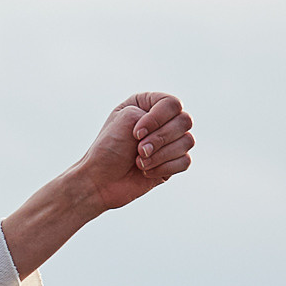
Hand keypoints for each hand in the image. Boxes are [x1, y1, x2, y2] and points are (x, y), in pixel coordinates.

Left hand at [68, 91, 193, 211]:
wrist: (98, 181)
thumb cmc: (108, 148)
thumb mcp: (124, 120)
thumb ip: (152, 114)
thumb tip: (180, 132)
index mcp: (149, 104)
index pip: (172, 104)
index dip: (157, 119)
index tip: (135, 133)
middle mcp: (163, 120)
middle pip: (185, 121)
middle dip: (160, 139)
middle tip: (139, 150)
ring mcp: (169, 142)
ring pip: (187, 142)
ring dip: (160, 155)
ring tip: (139, 162)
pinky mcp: (173, 163)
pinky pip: (185, 161)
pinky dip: (165, 168)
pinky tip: (146, 172)